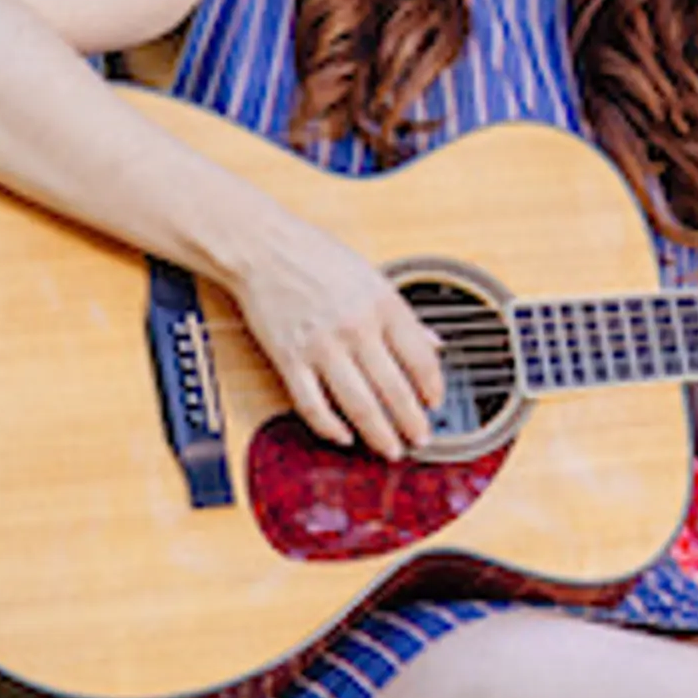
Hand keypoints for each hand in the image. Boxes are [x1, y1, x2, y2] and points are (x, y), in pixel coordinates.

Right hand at [228, 213, 441, 457]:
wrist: (262, 247)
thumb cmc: (315, 256)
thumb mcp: (372, 276)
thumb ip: (403, 314)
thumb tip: (434, 343)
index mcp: (383, 304)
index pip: (421, 358)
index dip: (433, 387)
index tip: (435, 403)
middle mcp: (356, 328)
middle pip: (394, 389)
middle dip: (412, 422)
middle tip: (420, 439)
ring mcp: (322, 346)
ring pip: (359, 404)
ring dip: (379, 434)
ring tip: (390, 449)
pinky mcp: (289, 359)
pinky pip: (313, 405)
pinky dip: (330, 427)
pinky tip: (343, 436)